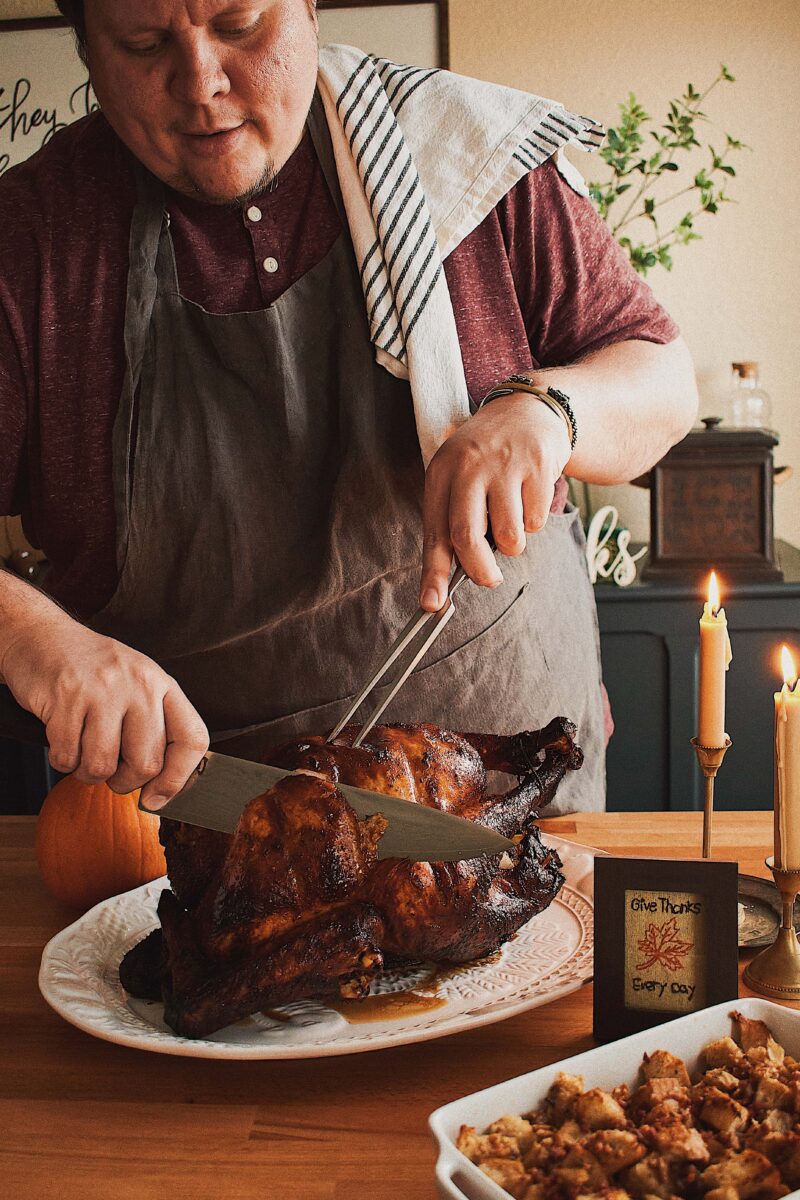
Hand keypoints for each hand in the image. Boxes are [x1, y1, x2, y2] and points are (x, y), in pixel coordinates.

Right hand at [0, 613, 207, 808]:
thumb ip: (154, 726)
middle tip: (109, 770)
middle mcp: (139, 684)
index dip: (179, 778)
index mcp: (162, 684)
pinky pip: (67, 758)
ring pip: (103, 766)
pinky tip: (61, 737)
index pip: (192, 739)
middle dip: (123, 782)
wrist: (41, 636)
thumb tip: (164, 789)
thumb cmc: (92, 670)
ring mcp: (103, 690)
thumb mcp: (136, 685)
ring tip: (81, 749)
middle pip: (147, 764)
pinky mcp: (66, 697)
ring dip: (87, 772)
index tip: (157, 798)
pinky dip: (61, 760)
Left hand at [419, 391, 570, 609]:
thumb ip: (451, 524)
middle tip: (488, 580)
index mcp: (441, 473)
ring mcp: (505, 466)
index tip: (431, 604)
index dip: (432, 573)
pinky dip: (533, 522)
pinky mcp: (538, 467)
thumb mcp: (458, 479)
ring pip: (508, 536)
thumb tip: (443, 583)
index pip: (434, 532)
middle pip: (467, 536)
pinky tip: (528, 497)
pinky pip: (536, 521)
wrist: (528, 411)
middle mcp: (469, 467)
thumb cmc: (487, 458)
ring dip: (513, 544)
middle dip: (479, 570)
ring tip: (510, 521)